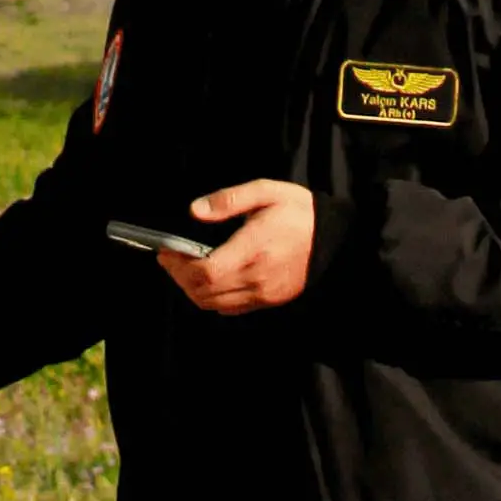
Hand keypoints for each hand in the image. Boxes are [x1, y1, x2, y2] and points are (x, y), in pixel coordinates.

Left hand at [158, 181, 316, 314]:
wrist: (334, 238)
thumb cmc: (298, 211)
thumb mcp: (266, 191)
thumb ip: (229, 199)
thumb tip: (195, 211)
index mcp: (255, 248)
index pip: (207, 271)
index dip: (179, 265)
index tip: (165, 251)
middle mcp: (257, 277)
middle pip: (204, 292)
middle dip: (179, 277)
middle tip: (169, 258)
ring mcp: (263, 293)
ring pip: (214, 304)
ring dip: (192, 290)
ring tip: (183, 268)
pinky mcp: (268, 300)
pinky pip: (230, 309)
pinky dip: (210, 298)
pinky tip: (207, 280)